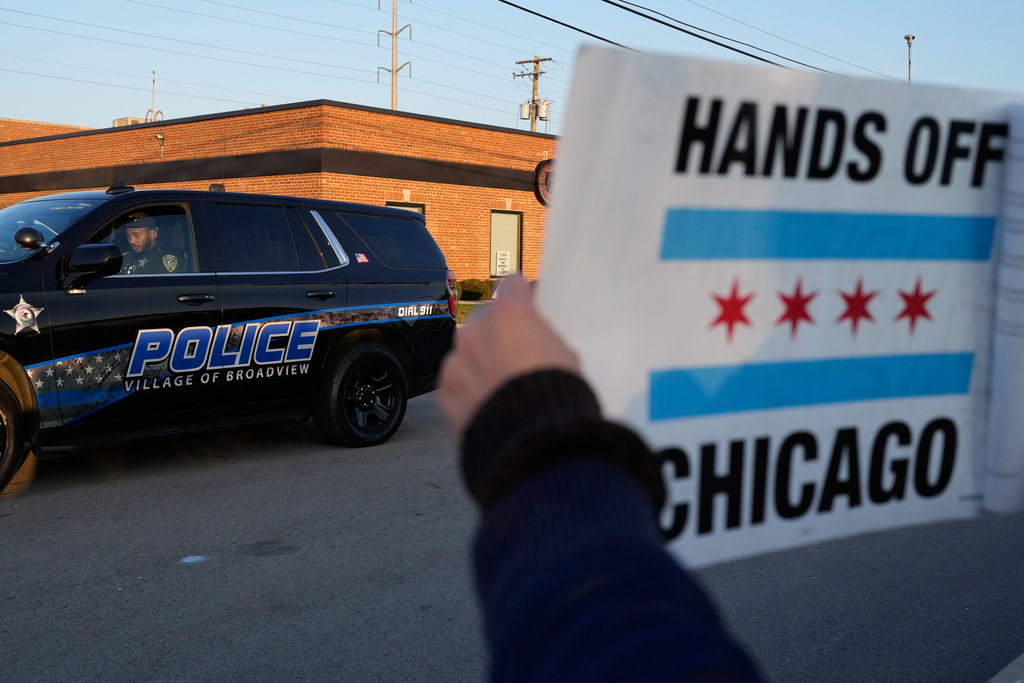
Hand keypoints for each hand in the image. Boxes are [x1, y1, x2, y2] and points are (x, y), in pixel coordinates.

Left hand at [438, 274, 581, 442]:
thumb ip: (541, 335)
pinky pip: (456, 381)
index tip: (526, 304)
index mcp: (510, 314)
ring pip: (466, 351)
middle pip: (485, 318)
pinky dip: (468, 389)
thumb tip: (533, 336)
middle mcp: (476, 331)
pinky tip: (488, 403)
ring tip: (502, 385)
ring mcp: (456, 361)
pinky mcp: (446, 392)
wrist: (533, 442)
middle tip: (516, 354)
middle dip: (498, 332)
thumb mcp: (564, 354)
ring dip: (480, 360)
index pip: (512, 285)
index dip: (521, 296)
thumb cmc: (556, 397)